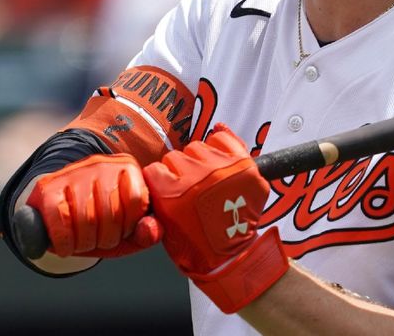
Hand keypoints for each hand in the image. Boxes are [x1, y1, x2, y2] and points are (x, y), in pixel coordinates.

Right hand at [26, 153, 161, 257]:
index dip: (129, 226)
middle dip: (106, 239)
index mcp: (127, 168)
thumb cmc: (103, 220)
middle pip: (111, 212)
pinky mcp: (47, 186)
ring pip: (86, 218)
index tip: (120, 232)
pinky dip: (64, 241)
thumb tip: (148, 229)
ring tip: (83, 243)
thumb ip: (148, 231)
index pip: (137, 200)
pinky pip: (59, 219)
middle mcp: (101, 164)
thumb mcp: (130, 229)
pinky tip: (66, 246)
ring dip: (85, 243)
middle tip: (99, 241)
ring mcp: (73, 172)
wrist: (63, 209)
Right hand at [143, 124, 288, 312]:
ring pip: (198, 146)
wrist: (230, 255)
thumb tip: (151, 175)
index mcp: (172, 193)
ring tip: (206, 178)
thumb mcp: (163, 229)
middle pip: (176, 156)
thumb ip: (154, 202)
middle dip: (179, 171)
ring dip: (199, 160)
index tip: (167, 187)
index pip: (155, 169)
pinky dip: (220, 144)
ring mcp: (221, 168)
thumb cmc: (196, 245)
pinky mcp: (242, 164)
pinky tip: (219, 156)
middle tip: (190, 187)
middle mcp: (196, 176)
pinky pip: (224, 139)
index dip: (160, 179)